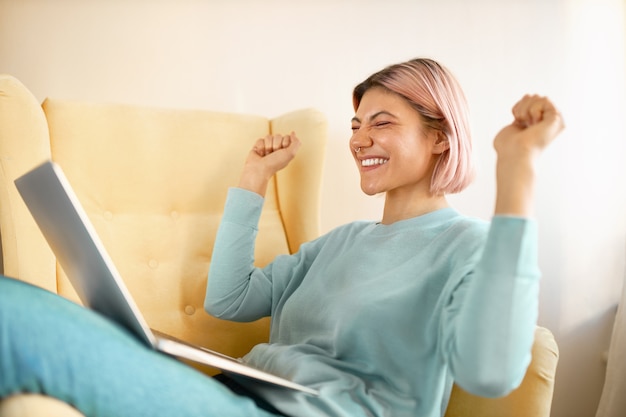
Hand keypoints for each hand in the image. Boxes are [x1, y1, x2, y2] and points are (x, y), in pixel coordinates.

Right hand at [238, 132, 300, 195]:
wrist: (260, 169)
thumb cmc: (275, 163)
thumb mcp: (290, 154)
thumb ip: (296, 143)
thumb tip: (293, 132)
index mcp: (286, 149)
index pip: (287, 137)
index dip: (284, 144)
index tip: (282, 152)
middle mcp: (277, 147)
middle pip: (278, 136)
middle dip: (275, 145)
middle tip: (273, 155)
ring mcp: (267, 146)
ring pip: (268, 136)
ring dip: (267, 147)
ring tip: (266, 155)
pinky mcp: (259, 146)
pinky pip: (260, 139)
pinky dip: (260, 147)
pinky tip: (260, 154)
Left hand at [492, 95, 564, 216]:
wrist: (514, 154)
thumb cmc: (508, 148)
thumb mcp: (511, 129)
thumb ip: (519, 121)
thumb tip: (520, 118)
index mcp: (538, 125)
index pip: (528, 102)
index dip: (519, 108)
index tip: (517, 122)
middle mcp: (548, 123)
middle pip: (534, 97)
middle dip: (522, 107)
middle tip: (523, 124)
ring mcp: (554, 121)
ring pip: (538, 97)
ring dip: (526, 110)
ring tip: (527, 125)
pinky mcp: (557, 118)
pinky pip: (545, 100)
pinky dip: (533, 110)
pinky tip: (534, 124)